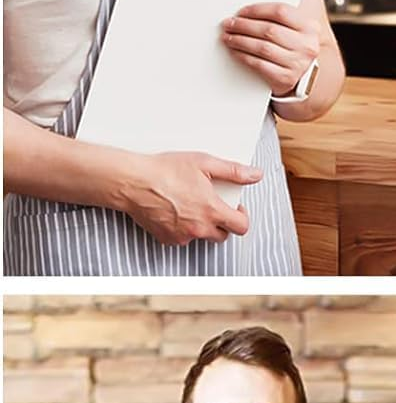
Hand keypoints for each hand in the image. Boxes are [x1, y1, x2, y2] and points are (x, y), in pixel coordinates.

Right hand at [119, 150, 258, 244]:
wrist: (132, 181)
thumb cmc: (164, 170)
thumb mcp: (204, 163)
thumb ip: (234, 171)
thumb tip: (256, 175)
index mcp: (211, 211)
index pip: (241, 227)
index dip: (242, 218)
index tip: (236, 209)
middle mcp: (198, 228)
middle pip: (223, 235)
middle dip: (222, 223)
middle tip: (212, 207)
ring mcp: (182, 236)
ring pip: (201, 237)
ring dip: (201, 226)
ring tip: (190, 206)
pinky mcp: (166, 239)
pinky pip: (182, 238)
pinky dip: (182, 229)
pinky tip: (174, 212)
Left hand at [221, 0, 326, 96]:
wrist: (305, 76)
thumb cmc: (292, 40)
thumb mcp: (293, 18)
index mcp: (309, 27)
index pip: (281, 12)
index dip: (257, 10)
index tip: (240, 11)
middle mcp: (307, 45)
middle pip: (269, 30)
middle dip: (244, 26)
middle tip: (227, 23)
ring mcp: (298, 64)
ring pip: (262, 48)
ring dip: (239, 41)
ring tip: (226, 36)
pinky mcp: (285, 79)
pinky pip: (260, 65)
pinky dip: (243, 57)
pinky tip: (234, 51)